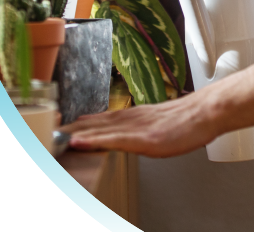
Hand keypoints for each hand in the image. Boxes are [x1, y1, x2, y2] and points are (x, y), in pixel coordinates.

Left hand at [60, 91, 215, 157]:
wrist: (209, 111)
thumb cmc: (191, 119)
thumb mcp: (161, 122)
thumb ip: (143, 126)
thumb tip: (130, 130)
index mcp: (135, 115)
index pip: (100, 119)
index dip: (78, 124)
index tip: (57, 127)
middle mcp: (132, 119)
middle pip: (93, 123)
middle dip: (69, 128)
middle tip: (44, 131)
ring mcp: (137, 128)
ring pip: (98, 130)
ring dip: (74, 133)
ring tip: (52, 136)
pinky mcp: (144, 138)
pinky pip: (113, 140)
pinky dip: (93, 140)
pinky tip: (78, 141)